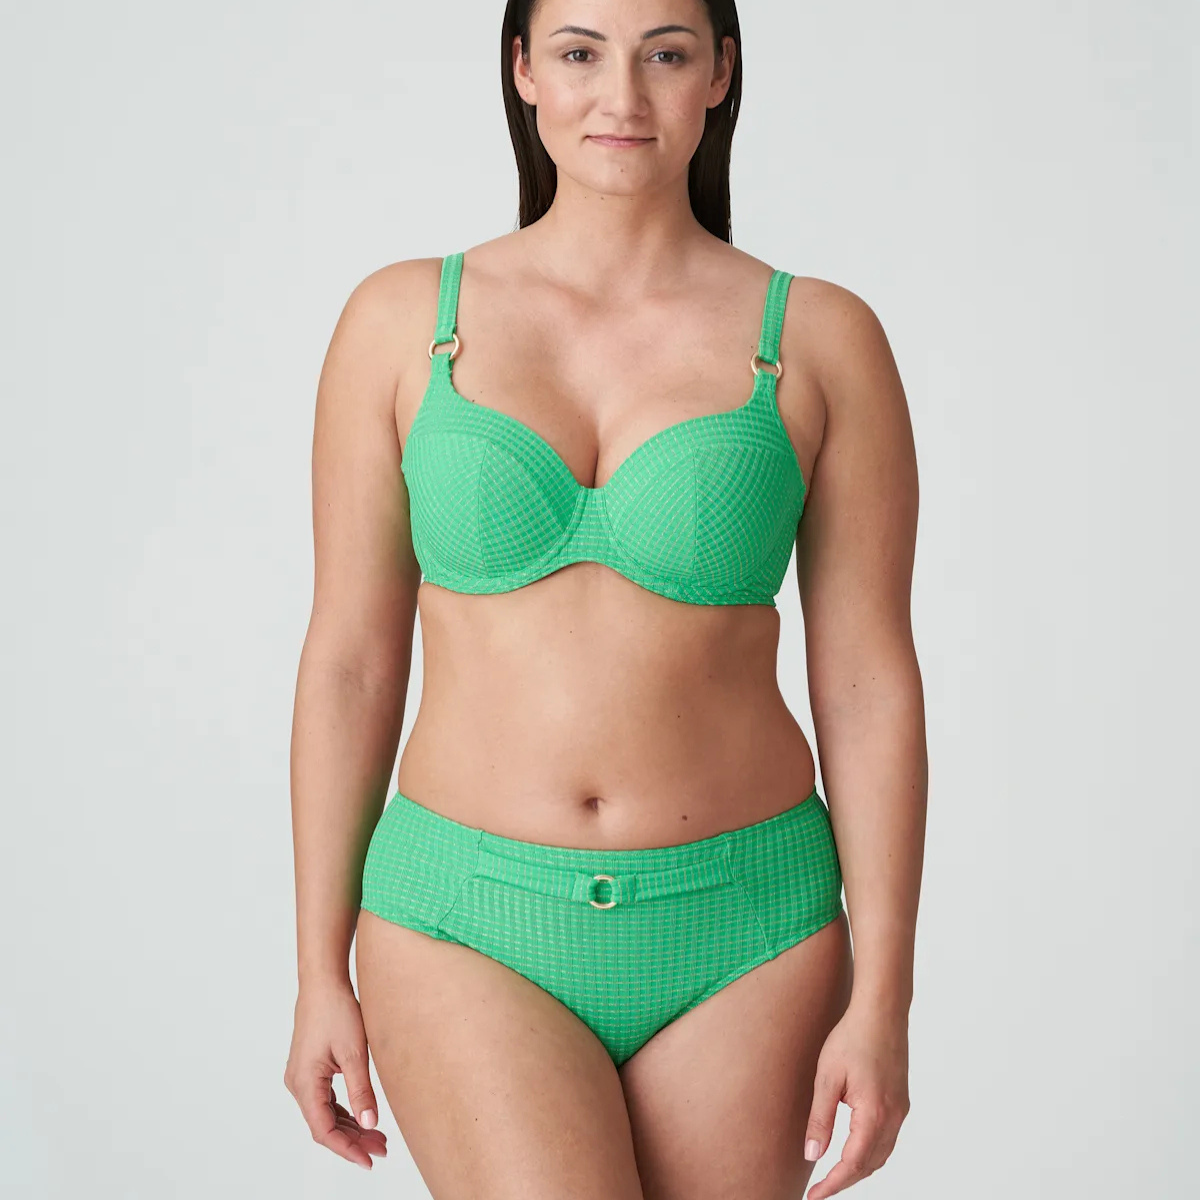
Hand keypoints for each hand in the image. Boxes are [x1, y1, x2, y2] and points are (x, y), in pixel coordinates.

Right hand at [284, 978, 388, 1169]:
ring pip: (325, 1113)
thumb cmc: (336, 1010)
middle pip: (324, 1125)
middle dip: (352, 1140)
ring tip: (378, 1137)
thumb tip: (370, 1124)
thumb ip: (361, 1091)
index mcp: (304, 1083)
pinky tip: (363, 1115)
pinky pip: (325, 1099)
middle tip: (381, 1149)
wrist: (324, 982)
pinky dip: (343, 1110)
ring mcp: (302, 1076)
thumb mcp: (354, 1053)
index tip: (368, 1161)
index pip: (323, 1130)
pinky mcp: (310, 1068)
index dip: (346, 1149)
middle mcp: (298, 1084)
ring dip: (349, 1126)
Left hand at [803, 1002, 909, 1198]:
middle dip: (845, 1180)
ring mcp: (900, 1110)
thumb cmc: (852, 1037)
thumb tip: (812, 1155)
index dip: (832, 1184)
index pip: (853, 1164)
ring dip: (859, 1168)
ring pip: (881, 1154)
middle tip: (820, 1189)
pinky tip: (854, 1148)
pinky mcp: (900, 1101)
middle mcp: (893, 1117)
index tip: (814, 1196)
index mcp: (874, 1114)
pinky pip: (887, 1138)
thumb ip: (820, 1119)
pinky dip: (870, 1151)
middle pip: (870, 1165)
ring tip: (833, 1174)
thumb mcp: (827, 1077)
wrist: (881, 1011)